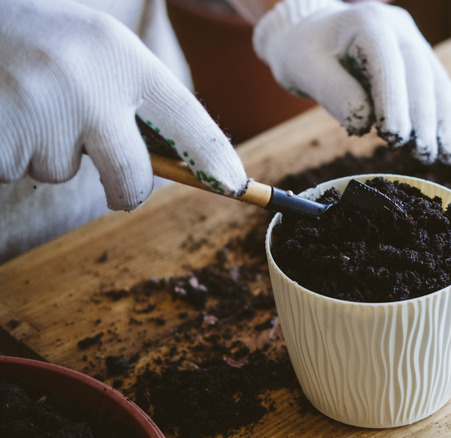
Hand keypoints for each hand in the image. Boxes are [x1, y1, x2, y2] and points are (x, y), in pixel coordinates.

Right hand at [0, 0, 247, 210]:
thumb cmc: (37, 40)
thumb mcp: (96, 48)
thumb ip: (133, 95)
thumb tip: (180, 160)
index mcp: (120, 55)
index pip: (185, 114)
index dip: (213, 156)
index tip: (234, 184)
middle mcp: (90, 82)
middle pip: (132, 174)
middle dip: (126, 190)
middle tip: (119, 190)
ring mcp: (44, 109)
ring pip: (62, 170)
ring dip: (47, 151)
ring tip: (26, 103)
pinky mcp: (3, 137)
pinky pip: (17, 170)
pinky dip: (9, 153)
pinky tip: (3, 115)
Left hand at [253, 0, 450, 163]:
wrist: (313, 33)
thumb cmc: (304, 52)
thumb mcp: (304, 69)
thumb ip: (333, 93)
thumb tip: (365, 125)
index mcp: (367, 21)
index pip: (386, 61)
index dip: (394, 100)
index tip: (396, 138)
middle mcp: (398, 27)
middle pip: (420, 74)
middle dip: (425, 119)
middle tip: (424, 155)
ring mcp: (415, 42)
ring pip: (439, 85)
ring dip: (446, 124)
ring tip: (448, 158)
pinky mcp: (423, 61)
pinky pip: (443, 92)